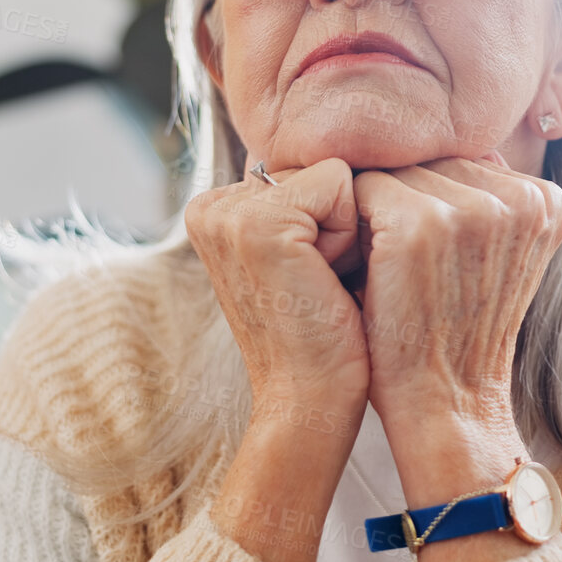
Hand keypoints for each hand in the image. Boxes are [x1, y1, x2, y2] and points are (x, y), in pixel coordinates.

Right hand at [184, 157, 368, 417]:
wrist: (311, 400)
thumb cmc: (321, 335)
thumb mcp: (302, 255)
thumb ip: (302, 203)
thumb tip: (344, 161)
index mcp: (216, 210)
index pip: (306, 170)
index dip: (329, 222)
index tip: (309, 276)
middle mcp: (212, 205)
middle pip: (319, 168)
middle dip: (338, 223)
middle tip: (317, 284)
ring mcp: (228, 213)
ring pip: (333, 175)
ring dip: (346, 231)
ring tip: (321, 283)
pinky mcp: (257, 223)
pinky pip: (340, 184)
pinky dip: (349, 235)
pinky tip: (324, 281)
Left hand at [351, 153, 561, 433]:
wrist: (444, 402)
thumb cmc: (457, 328)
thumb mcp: (498, 256)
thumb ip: (487, 196)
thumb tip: (446, 144)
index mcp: (546, 200)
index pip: (461, 160)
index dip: (432, 203)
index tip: (436, 258)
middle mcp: (519, 198)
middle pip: (429, 161)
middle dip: (405, 203)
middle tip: (408, 267)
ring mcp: (472, 210)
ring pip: (395, 173)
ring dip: (376, 213)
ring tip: (391, 269)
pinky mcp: (421, 224)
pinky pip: (362, 190)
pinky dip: (350, 225)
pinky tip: (369, 269)